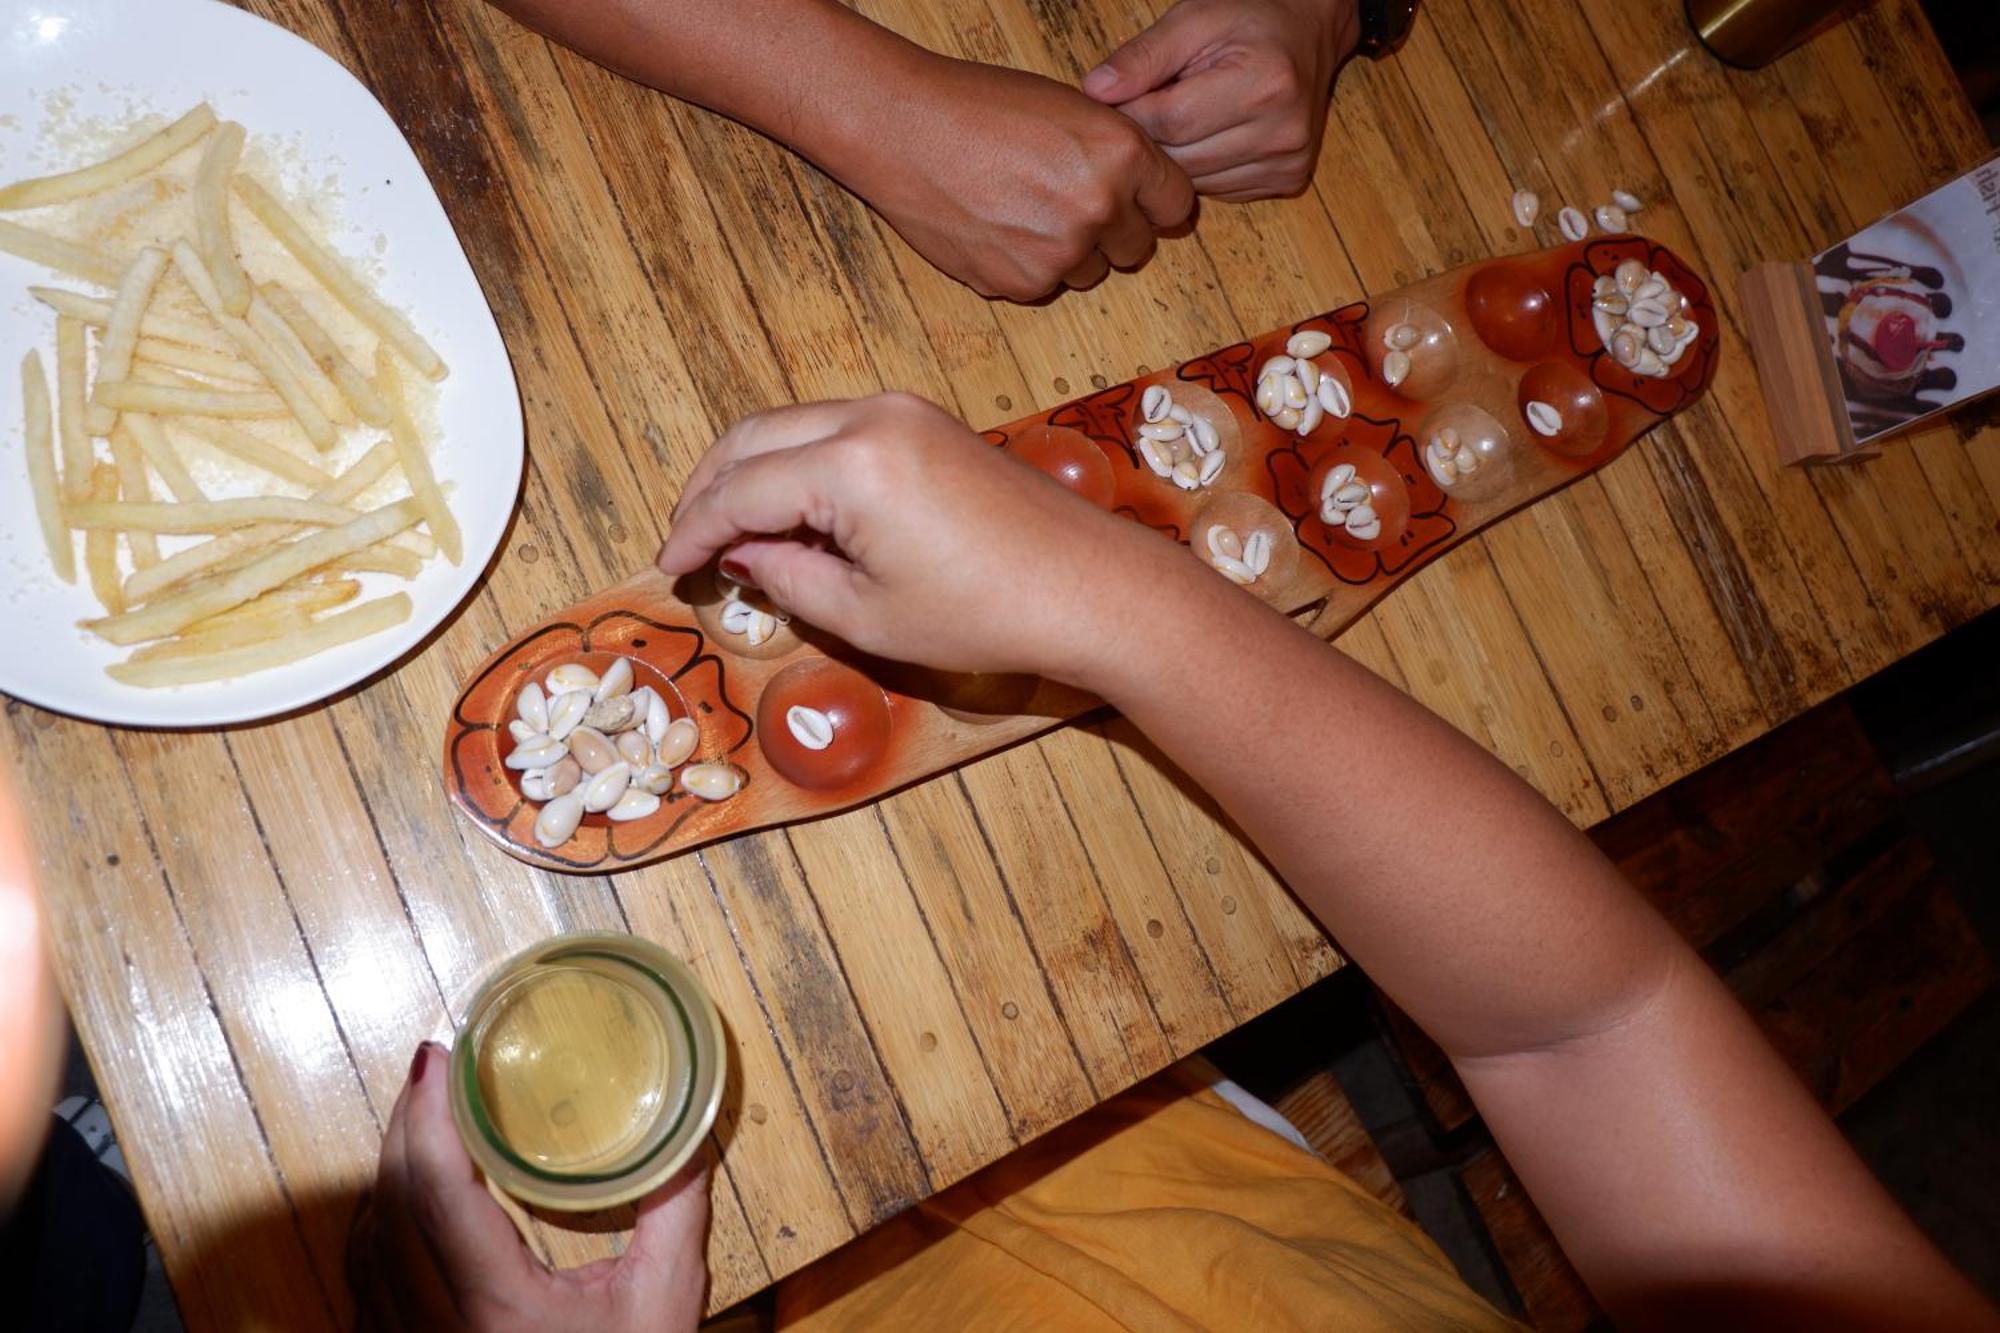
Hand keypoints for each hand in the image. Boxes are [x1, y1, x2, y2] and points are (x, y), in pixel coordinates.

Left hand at [348, 1042, 710, 1332]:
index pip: (437, 1188)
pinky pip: (365, 1282)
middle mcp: (431, 1330)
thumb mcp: (664, 1304)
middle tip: (435, 1069)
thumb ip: (674, 1211)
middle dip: (405, 1124)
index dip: (430, 1113)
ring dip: (388, 1172)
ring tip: (423, 1118)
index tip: (438, 1054)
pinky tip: (405, 1200)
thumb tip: (690, 1132)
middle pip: (388, 1202)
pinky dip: (379, 1226)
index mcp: (492, 1308)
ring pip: (366, 1242)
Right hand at [656, 394, 1178, 686]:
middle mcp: (872, 416)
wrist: (1090, 588)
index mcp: (853, 464)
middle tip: (688, 543)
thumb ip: (788, 579)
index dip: (696, 530)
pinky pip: (834, 429)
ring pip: (791, 425)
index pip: (741, 490)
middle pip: (754, 437)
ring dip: (750, 471)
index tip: (670, 566)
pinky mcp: (926, 421)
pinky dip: (796, 463)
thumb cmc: (986, 614)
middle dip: (710, 488)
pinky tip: (790, 515)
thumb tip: (742, 554)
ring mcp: (904, 410)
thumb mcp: (868, 616)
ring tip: (730, 533)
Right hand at [844, 58, 1194, 300]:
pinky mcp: (1019, 284)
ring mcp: (1060, 254)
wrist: (905, 130)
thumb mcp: (1070, 108)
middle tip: (1065, 201)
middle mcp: (1099, 209)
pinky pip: (1042, 286)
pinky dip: (1025, 265)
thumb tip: (1144, 190)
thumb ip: (1114, 152)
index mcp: (1122, 156)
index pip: (1176, 205)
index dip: (1154, 201)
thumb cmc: (981, 106)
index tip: (1136, 199)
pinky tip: (995, 226)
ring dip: (1067, 251)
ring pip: (1088, 272)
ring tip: (1022, 209)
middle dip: (1111, 230)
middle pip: (1135, 247)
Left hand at [1082, 0, 1359, 199]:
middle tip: (1143, 108)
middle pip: (1180, 159)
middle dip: (1150, 137)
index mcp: (1264, 84)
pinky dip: (1201, 168)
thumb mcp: (1193, 19)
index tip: (1115, 99)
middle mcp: (1283, 132)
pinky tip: (1207, 136)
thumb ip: (1143, 56)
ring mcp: (1288, 162)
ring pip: (1194, 182)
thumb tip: (1094, 92)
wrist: (1309, 31)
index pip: (1168, 121)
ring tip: (1180, 117)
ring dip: (1174, 157)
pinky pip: (1218, 190)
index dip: (1131, 112)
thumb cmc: (1249, 17)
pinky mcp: (1288, 180)